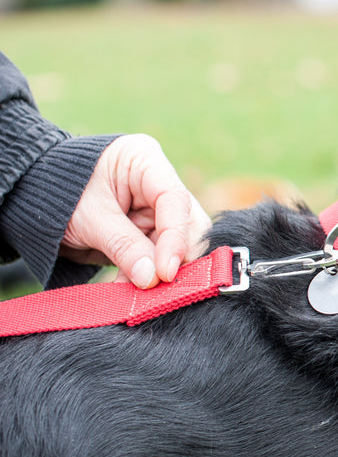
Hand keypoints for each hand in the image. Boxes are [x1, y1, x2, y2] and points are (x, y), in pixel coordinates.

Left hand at [60, 134, 210, 287]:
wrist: (32, 199)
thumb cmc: (57, 194)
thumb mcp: (90, 218)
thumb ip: (124, 246)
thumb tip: (153, 279)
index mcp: (145, 161)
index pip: (175, 200)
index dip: (176, 238)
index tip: (167, 272)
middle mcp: (158, 183)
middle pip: (186, 223)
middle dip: (175, 258)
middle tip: (165, 288)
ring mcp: (155, 209)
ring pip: (176, 245)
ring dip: (159, 273)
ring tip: (139, 295)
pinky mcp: (148, 231)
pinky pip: (157, 257)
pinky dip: (146, 276)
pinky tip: (131, 292)